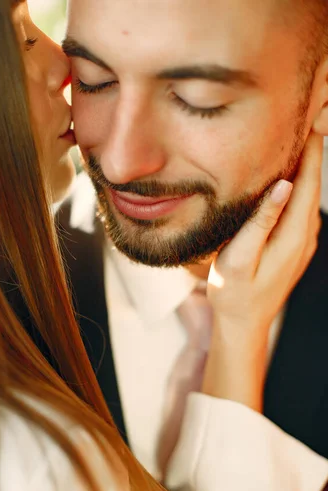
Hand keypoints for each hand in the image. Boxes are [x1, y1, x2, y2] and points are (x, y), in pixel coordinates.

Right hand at [208, 132, 322, 332]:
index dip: (311, 147)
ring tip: (299, 133)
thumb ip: (261, 223)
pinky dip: (298, 182)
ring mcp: (303, 239)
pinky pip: (301, 204)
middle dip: (312, 147)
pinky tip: (286, 172)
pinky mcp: (295, 243)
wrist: (245, 323)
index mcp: (294, 234)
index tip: (312, 114)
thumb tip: (283, 186)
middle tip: (310, 111)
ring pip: (308, 192)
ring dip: (305, 164)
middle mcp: (306, 234)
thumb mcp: (239, 259)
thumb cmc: (235, 293)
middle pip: (313, 182)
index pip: (308, 180)